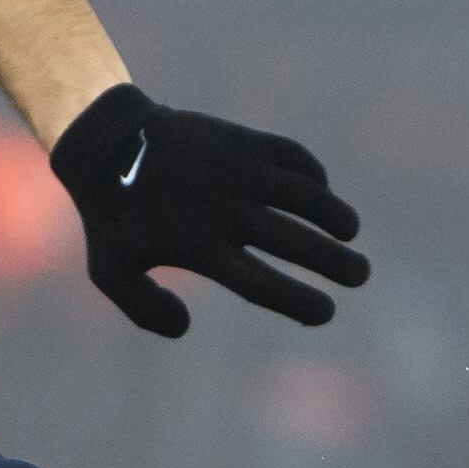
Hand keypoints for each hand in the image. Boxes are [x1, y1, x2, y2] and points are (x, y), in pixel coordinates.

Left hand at [48, 84, 368, 337]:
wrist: (109, 142)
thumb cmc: (113, 217)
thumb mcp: (110, 271)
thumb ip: (145, 310)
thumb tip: (186, 326)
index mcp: (198, 247)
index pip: (262, 284)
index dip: (300, 301)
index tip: (326, 311)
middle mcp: (225, 209)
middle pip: (296, 241)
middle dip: (336, 262)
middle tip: (359, 275)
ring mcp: (238, 170)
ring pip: (305, 195)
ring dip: (336, 215)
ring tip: (350, 233)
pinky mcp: (244, 141)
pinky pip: (295, 158)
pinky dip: (315, 177)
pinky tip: (321, 193)